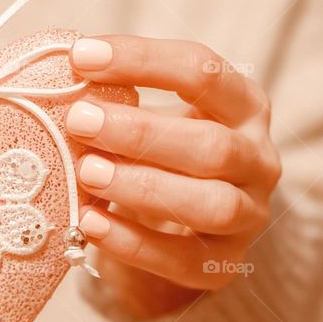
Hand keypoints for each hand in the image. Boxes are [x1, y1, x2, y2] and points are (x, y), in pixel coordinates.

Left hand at [66, 36, 280, 315]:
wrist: (183, 223)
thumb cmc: (162, 150)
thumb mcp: (154, 113)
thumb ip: (119, 95)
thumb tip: (63, 74)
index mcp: (244, 105)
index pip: (201, 72)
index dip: (142, 60)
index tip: (81, 57)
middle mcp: (259, 158)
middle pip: (212, 145)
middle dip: (141, 132)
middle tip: (80, 121)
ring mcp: (250, 215)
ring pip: (211, 204)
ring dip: (143, 187)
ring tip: (86, 171)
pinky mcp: (224, 264)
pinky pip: (184, 259)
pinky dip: (133, 243)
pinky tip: (90, 222)